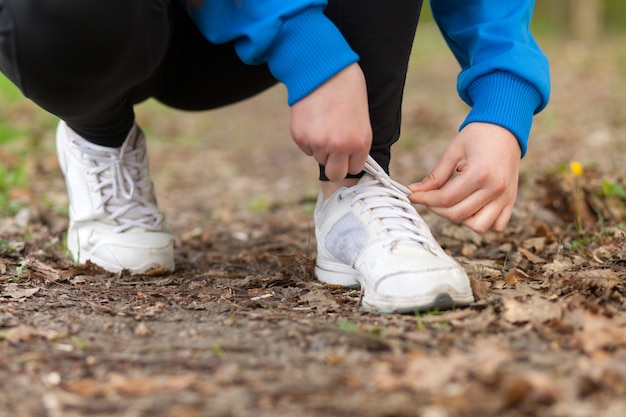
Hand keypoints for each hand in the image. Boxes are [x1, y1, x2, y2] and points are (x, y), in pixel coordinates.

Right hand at [290, 63, 371, 181]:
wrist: (322, 68)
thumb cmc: (346, 87)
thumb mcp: (361, 117)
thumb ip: (355, 140)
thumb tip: (347, 158)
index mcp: (361, 141)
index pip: (354, 168)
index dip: (349, 159)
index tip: (347, 153)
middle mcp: (340, 146)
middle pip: (335, 173)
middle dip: (334, 164)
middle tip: (332, 149)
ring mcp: (318, 143)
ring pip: (318, 157)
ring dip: (320, 146)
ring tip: (323, 122)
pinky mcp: (300, 137)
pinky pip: (305, 148)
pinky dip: (307, 138)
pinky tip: (312, 119)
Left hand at [408, 122, 520, 233]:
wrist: (505, 128)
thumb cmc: (477, 136)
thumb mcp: (453, 152)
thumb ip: (435, 176)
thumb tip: (414, 192)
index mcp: (480, 174)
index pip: (446, 199)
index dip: (425, 199)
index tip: (413, 196)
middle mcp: (495, 189)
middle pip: (458, 214)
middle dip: (437, 209)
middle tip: (429, 198)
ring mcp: (506, 197)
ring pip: (479, 226)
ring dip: (461, 218)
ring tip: (454, 203)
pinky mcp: (512, 200)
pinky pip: (497, 225)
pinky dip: (483, 221)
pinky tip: (472, 207)